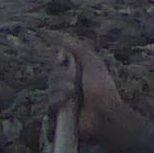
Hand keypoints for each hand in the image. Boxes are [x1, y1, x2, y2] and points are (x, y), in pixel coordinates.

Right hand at [59, 36, 150, 152]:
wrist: (104, 113)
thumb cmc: (102, 89)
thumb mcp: (93, 63)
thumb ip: (79, 49)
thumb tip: (62, 37)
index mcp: (75, 76)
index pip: (57, 65)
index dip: (59, 63)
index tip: (62, 60)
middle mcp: (67, 88)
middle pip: (52, 75)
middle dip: (64, 78)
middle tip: (76, 84)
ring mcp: (63, 102)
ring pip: (50, 89)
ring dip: (63, 90)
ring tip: (74, 96)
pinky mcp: (59, 116)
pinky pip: (49, 104)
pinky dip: (59, 102)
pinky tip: (68, 105)